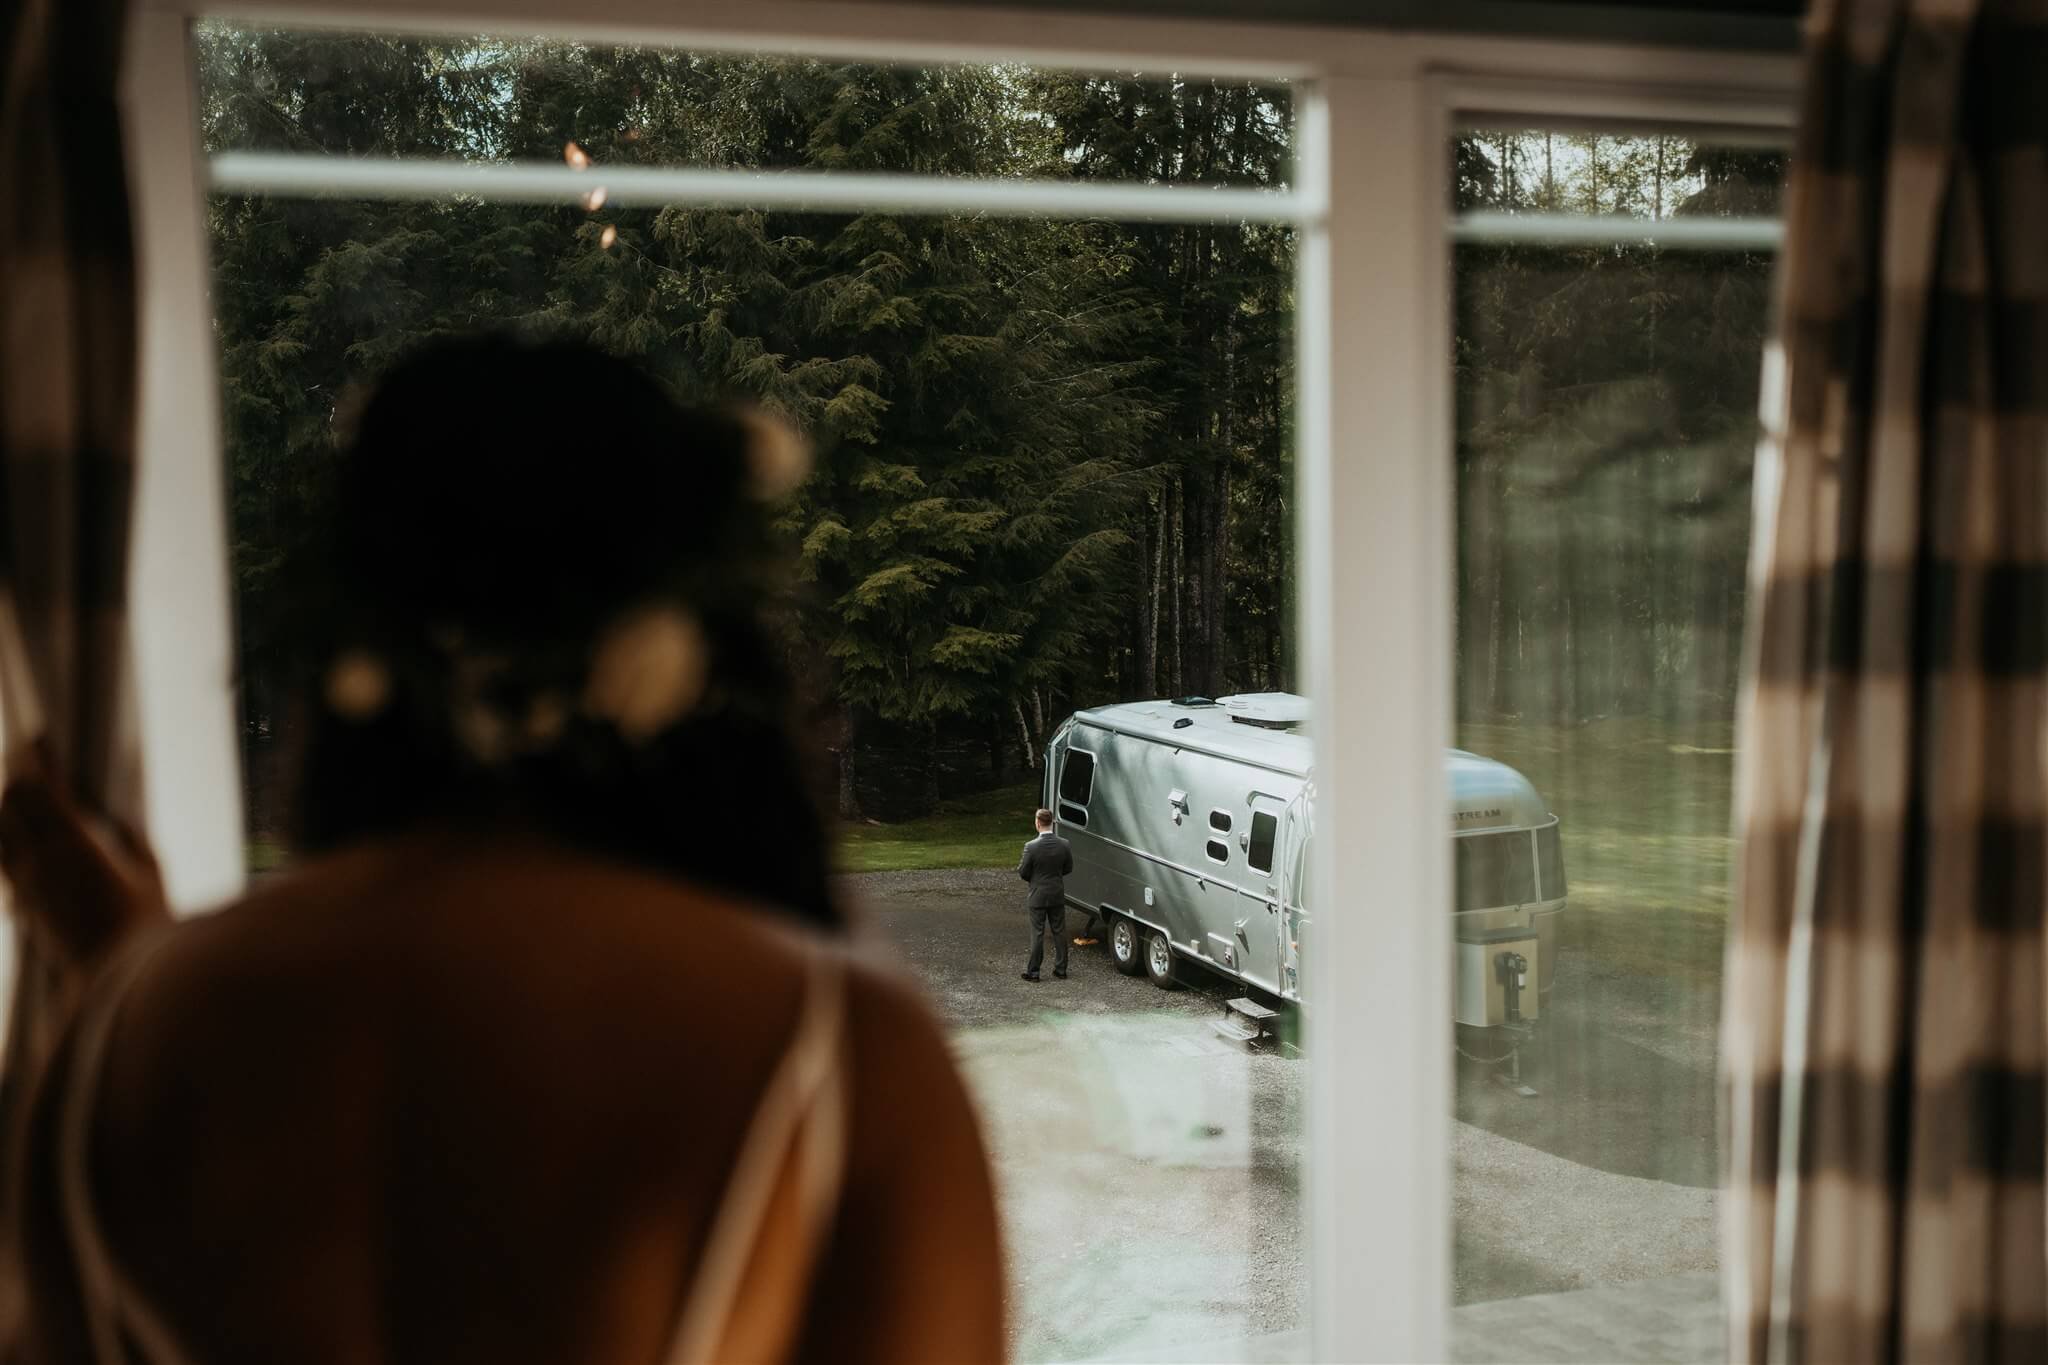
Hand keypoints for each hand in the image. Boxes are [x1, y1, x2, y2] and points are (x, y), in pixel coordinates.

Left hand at [0, 765, 167, 967]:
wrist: (118, 980)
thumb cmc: (146, 922)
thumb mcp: (150, 869)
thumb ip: (128, 835)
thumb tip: (114, 814)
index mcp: (72, 844)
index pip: (38, 788)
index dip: (37, 759)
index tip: (43, 738)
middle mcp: (39, 862)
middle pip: (8, 806)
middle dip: (17, 779)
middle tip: (31, 764)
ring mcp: (27, 886)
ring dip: (9, 812)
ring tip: (26, 801)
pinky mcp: (25, 908)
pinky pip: (6, 864)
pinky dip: (11, 844)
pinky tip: (26, 843)